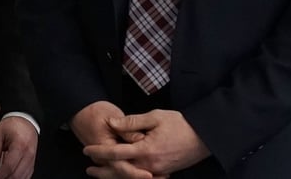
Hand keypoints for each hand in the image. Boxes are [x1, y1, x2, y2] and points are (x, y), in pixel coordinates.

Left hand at [0, 116, 37, 178]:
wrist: (25, 122)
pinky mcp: (32, 165)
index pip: (9, 166)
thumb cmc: (12, 126)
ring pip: (21, 178)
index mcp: (20, 145)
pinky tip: (7, 177)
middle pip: (16, 175)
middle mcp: (28, 154)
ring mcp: (32, 161)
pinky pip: (25, 177)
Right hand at [70, 101, 156, 178]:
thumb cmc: (95, 112)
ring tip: (158, 176)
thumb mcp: (111, 116)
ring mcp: (104, 160)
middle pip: (122, 174)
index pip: (121, 166)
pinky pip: (120, 170)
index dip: (136, 172)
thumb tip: (142, 139)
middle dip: (139, 177)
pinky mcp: (107, 159)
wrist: (80, 111)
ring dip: (137, 175)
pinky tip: (146, 173)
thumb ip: (127, 129)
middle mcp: (102, 158)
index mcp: (103, 147)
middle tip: (160, 177)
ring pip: (121, 174)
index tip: (151, 174)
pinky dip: (132, 172)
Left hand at [83, 110, 208, 176]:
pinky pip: (143, 178)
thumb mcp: (155, 117)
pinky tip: (122, 174)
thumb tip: (111, 123)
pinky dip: (130, 177)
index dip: (99, 152)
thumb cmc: (180, 124)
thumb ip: (131, 122)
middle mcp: (151, 165)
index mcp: (146, 150)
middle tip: (88, 168)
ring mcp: (158, 171)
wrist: (205, 137)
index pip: (116, 153)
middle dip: (103, 171)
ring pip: (131, 177)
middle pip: (121, 171)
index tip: (86, 150)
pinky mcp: (164, 172)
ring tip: (101, 174)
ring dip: (115, 176)